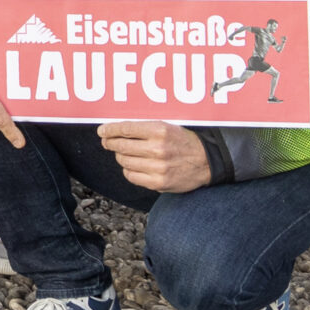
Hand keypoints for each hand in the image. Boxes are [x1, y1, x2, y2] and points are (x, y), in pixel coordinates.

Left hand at [98, 120, 212, 193]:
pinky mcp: (158, 183)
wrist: (207, 162)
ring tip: (124, 153)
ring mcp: (158, 168)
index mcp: (160, 131)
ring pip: (124, 161)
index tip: (102, 131)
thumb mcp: (167, 127)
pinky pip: (131, 176)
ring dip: (120, 156)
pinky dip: (128, 170)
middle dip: (110, 143)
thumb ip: (143, 128)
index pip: (125, 129)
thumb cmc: (184, 142)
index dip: (110, 130)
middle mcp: (158, 149)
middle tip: (107, 141)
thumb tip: (115, 130)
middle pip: (121, 146)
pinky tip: (133, 165)